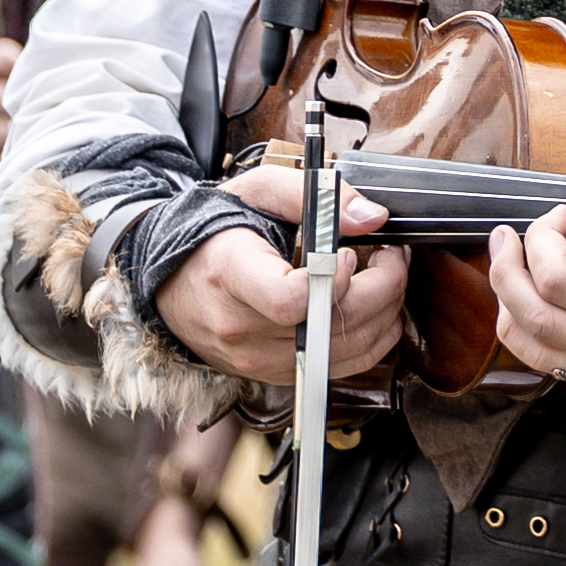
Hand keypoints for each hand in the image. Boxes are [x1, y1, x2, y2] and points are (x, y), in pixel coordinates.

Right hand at [156, 162, 407, 388]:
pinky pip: (340, 368)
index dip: (333, 280)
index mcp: (230, 277)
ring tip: (387, 274)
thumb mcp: (255, 191)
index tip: (350, 252)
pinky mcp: (274, 375)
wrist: (172, 279)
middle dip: (382, 287)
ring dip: (385, 312)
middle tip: (393, 254)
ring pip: (346, 351)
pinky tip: (376, 307)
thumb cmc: (214, 231)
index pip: (289, 300)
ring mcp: (257, 360)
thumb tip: (372, 218)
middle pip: (330, 326)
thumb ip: (313, 196)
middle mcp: (240, 329)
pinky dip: (372, 338)